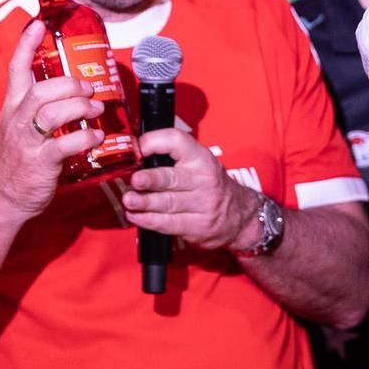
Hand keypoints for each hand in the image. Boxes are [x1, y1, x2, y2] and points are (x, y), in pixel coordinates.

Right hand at [0, 20, 103, 224]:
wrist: (1, 199)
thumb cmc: (18, 161)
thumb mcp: (21, 128)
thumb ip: (42, 109)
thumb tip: (75, 92)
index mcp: (13, 108)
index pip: (16, 70)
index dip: (26, 46)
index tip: (37, 24)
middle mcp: (18, 121)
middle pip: (40, 90)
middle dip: (69, 84)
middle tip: (89, 87)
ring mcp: (27, 142)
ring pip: (51, 113)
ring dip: (80, 106)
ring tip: (96, 109)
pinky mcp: (40, 163)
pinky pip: (64, 145)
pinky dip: (85, 137)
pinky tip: (97, 136)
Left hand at [120, 127, 253, 249]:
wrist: (239, 215)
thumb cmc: (210, 184)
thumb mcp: (199, 161)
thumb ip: (171, 155)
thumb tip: (133, 152)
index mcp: (201, 158)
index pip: (177, 142)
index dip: (155, 142)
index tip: (139, 148)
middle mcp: (204, 180)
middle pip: (172, 178)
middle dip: (152, 179)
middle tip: (135, 180)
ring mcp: (202, 204)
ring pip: (168, 203)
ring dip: (145, 202)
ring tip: (129, 200)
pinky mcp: (197, 226)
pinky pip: (169, 223)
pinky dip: (149, 221)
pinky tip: (136, 216)